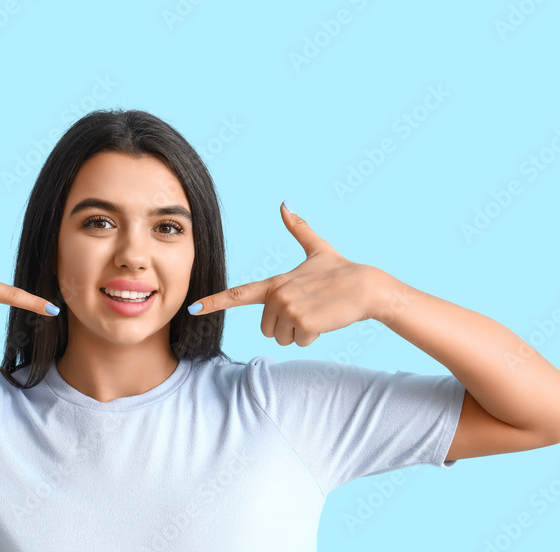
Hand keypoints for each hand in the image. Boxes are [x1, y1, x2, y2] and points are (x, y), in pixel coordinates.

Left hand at [188, 202, 382, 346]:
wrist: (366, 287)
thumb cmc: (341, 270)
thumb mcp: (317, 249)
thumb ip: (299, 229)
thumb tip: (285, 202)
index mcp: (275, 282)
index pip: (238, 294)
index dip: (214, 302)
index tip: (193, 309)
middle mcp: (277, 295)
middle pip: (267, 330)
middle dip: (288, 327)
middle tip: (309, 309)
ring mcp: (288, 308)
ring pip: (282, 338)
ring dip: (300, 333)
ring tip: (317, 312)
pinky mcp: (302, 322)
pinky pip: (299, 342)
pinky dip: (313, 336)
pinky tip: (325, 320)